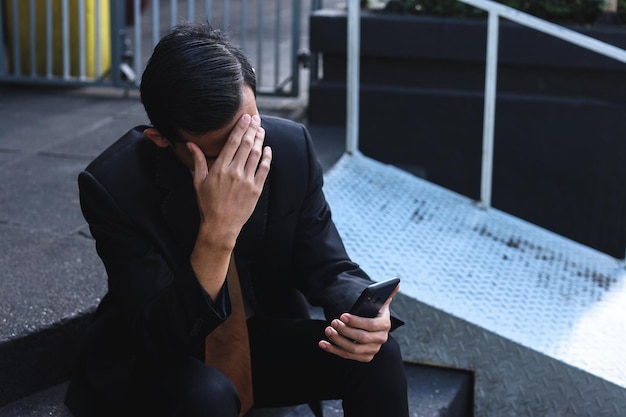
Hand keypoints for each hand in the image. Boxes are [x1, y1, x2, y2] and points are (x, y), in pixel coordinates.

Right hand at [189, 114, 271, 247]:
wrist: (220, 226)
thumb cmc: (207, 204)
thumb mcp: (198, 181)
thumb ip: (198, 160)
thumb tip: (190, 143)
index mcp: (220, 167)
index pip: (233, 142)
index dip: (241, 127)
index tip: (246, 117)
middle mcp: (234, 171)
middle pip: (247, 144)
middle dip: (252, 129)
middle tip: (256, 118)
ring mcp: (247, 180)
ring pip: (256, 154)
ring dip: (260, 140)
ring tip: (261, 130)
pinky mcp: (256, 189)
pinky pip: (264, 169)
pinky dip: (267, 158)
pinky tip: (268, 149)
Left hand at [318, 285, 398, 361]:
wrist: (372, 327)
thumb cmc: (373, 312)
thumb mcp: (380, 303)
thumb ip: (387, 294)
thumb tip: (396, 283)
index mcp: (385, 325)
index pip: (371, 325)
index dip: (356, 321)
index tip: (342, 315)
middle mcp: (380, 340)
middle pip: (361, 338)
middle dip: (345, 330)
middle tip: (333, 321)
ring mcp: (372, 350)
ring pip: (353, 349)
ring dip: (338, 340)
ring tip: (328, 329)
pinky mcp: (363, 357)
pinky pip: (346, 355)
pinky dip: (333, 350)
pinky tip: (322, 343)